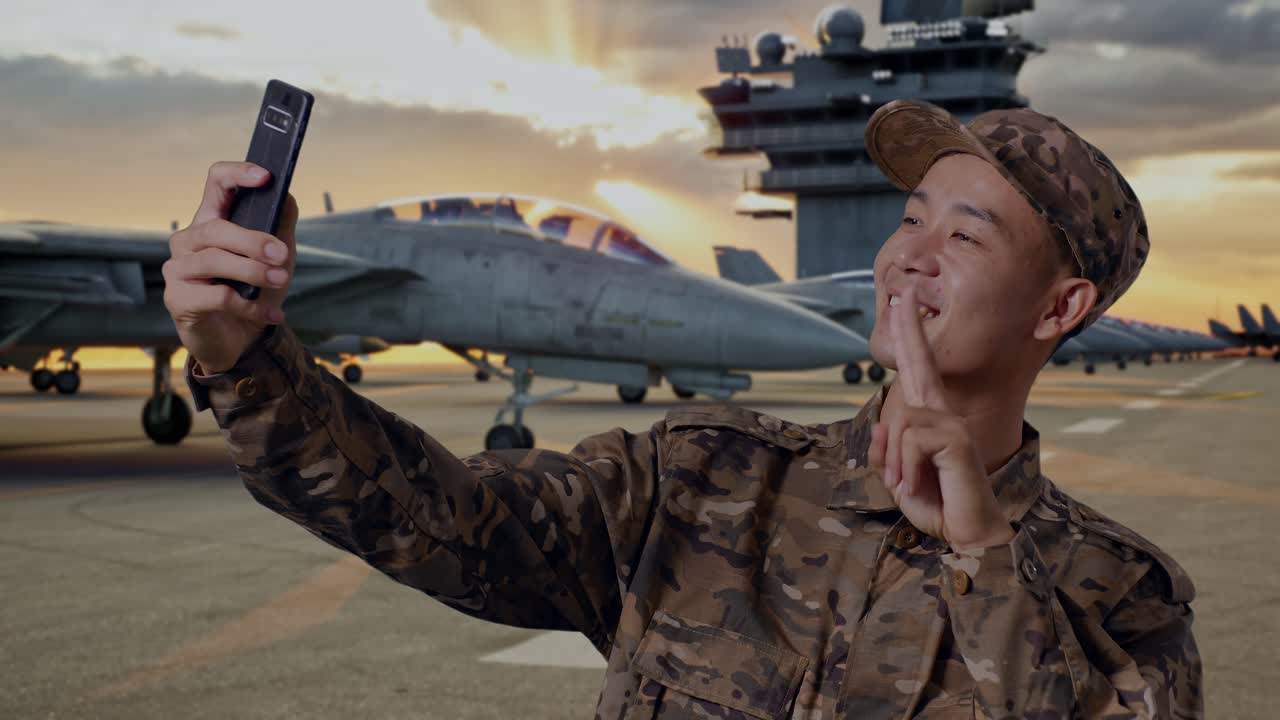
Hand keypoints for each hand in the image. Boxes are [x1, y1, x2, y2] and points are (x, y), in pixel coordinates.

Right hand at [163, 162, 297, 372]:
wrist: (243, 339)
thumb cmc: (256, 290)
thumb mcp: (277, 256)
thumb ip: (281, 225)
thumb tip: (286, 195)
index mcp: (212, 220)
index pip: (216, 183)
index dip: (237, 174)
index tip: (266, 177)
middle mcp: (188, 240)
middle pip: (215, 228)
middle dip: (253, 241)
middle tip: (281, 255)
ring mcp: (178, 269)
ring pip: (213, 261)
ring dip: (252, 271)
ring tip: (280, 280)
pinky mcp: (178, 300)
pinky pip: (217, 297)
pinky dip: (250, 305)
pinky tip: (272, 314)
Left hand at [868, 286, 1014, 551]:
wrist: (967, 534)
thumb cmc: (938, 505)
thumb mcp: (899, 478)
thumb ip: (885, 453)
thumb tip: (880, 424)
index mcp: (929, 421)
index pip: (917, 372)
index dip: (909, 339)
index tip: (904, 307)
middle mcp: (943, 415)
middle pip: (921, 365)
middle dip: (908, 331)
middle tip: (901, 295)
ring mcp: (952, 424)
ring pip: (900, 424)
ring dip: (895, 463)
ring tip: (909, 485)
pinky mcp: (957, 439)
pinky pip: (910, 439)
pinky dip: (905, 467)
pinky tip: (918, 483)